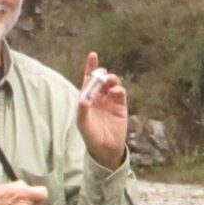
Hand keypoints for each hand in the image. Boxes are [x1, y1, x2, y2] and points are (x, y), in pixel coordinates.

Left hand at [77, 52, 127, 170]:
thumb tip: (83, 97)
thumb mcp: (83, 123)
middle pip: (101, 80)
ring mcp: (111, 101)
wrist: (106, 149)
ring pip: (112, 84)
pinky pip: (120, 93)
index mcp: (88, 99)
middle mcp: (99, 97)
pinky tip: (115, 91)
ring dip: (111, 79)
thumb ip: (82, 110)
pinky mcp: (121, 106)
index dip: (91, 67)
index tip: (93, 55)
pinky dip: (118, 89)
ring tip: (109, 81)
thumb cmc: (91, 136)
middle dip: (102, 73)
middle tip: (102, 74)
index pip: (89, 80)